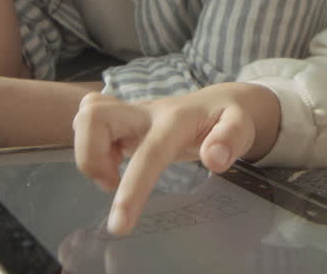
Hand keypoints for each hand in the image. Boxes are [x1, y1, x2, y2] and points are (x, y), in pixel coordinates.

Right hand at [72, 83, 275, 236]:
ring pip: (85, 116)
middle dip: (89, 157)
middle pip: (94, 116)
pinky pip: (87, 123)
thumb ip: (231, 139)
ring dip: (88, 153)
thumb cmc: (228, 118)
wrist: (217, 100)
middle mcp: (145, 112)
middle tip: (111, 183)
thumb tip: (215, 160)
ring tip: (112, 174)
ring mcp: (129, 113)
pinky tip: (112, 162)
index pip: (148, 153)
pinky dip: (89, 147)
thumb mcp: (241, 126)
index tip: (119, 226)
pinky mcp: (120, 118)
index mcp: (175, 120)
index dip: (131, 189)